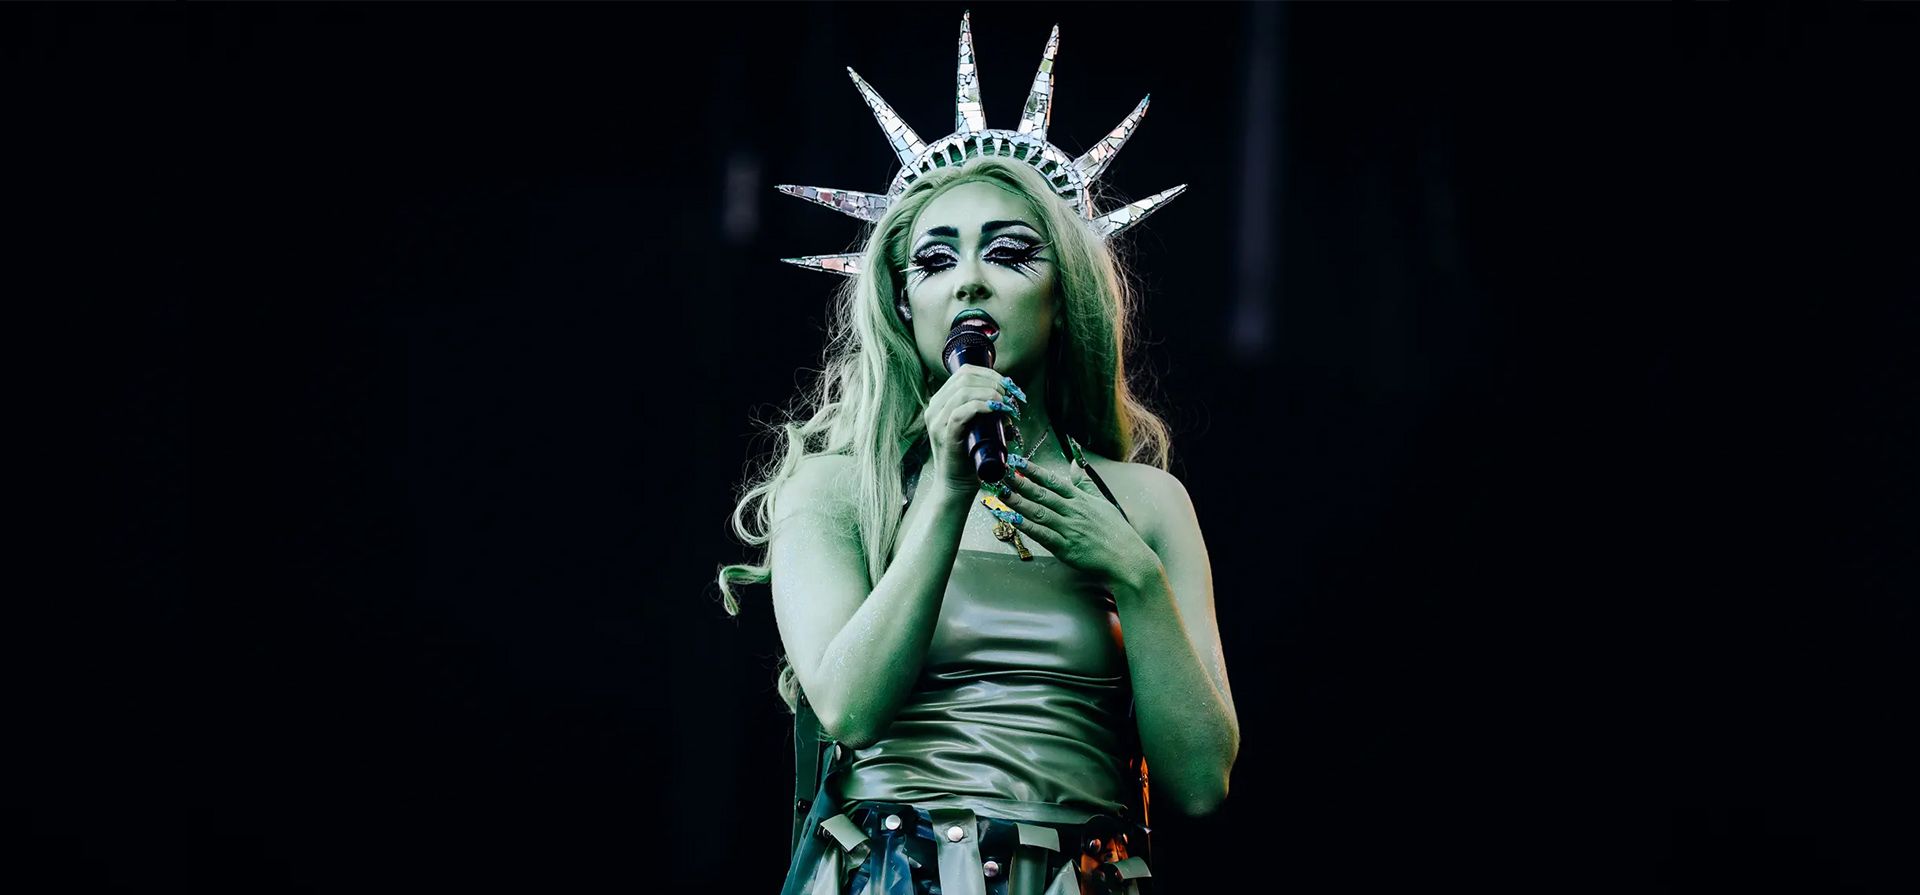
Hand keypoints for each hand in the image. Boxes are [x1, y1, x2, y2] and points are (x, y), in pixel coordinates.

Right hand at [922, 365, 1022, 498]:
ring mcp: (937, 421)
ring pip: (964, 391)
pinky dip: (983, 406)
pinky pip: (962, 411)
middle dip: (994, 382)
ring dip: (992, 393)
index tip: (1008, 386)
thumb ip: (983, 410)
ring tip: (1008, 404)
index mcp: (940, 402)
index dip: (990, 373)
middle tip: (1012, 396)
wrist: (956, 486)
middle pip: (965, 377)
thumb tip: (1008, 397)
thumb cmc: (969, 458)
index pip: (964, 373)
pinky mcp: (945, 434)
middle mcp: (934, 408)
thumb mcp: (976, 427)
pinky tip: (998, 409)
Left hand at [995, 456, 1159, 589]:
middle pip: (1042, 494)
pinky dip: (1028, 527)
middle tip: (1001, 473)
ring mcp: (1069, 530)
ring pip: (1039, 513)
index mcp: (1081, 500)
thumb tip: (1075, 465)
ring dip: (1019, 502)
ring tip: (1002, 493)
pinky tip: (1014, 519)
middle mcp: (1074, 512)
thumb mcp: (1103, 502)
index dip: (1034, 471)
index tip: (1017, 462)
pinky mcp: (1066, 548)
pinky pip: (1043, 535)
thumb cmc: (1117, 533)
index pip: (1053, 481)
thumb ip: (1085, 484)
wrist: (1128, 560)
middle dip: (1020, 483)